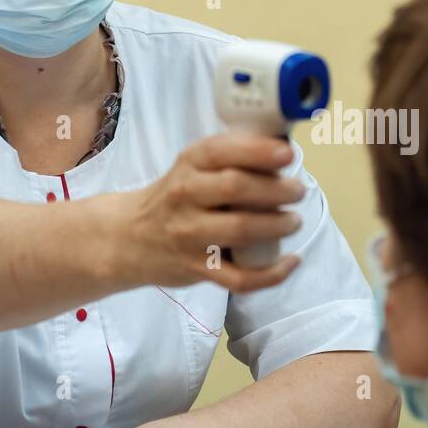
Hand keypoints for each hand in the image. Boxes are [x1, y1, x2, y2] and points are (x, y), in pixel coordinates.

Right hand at [114, 131, 307, 291]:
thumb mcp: (192, 168)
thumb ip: (230, 159)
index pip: (222, 151)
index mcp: (188, 164)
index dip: (258, 151)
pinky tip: (290, 261)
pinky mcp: (197, 269)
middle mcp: (185, 196)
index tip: (287, 154)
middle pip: (236, 188)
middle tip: (298, 191)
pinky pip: (239, 277)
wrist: (129, 238)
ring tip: (294, 221)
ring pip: (240, 230)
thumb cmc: (174, 197)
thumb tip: (284, 152)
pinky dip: (271, 273)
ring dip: (277, 225)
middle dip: (277, 189)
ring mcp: (189, 235)